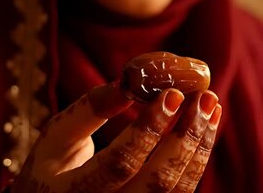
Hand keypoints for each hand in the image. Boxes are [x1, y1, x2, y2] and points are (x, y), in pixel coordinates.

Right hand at [11, 82, 221, 192]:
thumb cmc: (51, 168)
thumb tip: (128, 80)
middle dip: (186, 137)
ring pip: (177, 191)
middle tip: (205, 97)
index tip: (173, 94)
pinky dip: (197, 161)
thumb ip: (89, 111)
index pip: (119, 163)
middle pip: (157, 182)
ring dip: (199, 147)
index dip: (149, 129)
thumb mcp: (56, 136)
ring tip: (211, 107)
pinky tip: (204, 130)